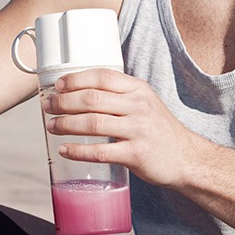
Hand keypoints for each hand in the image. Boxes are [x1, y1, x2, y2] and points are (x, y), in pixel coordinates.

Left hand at [43, 68, 195, 187]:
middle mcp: (138, 106)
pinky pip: (100, 152)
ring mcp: (138, 130)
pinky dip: (78, 151)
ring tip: (51, 126)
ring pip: (92, 123)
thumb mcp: (145, 102)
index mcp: (138, 89)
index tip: (58, 85)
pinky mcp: (135, 154)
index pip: (102, 76)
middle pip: (92, 98)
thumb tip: (80, 92)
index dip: (76, 79)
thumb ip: (120, 95)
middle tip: (48, 107)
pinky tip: (65, 150)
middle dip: (64, 102)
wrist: (186, 158)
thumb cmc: (159, 130)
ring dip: (66, 124)